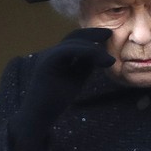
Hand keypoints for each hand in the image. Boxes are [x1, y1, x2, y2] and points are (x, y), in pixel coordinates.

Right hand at [8, 28, 114, 150]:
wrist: (39, 116)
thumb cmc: (56, 100)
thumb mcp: (77, 79)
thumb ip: (86, 65)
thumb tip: (99, 54)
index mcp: (58, 56)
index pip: (75, 40)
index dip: (91, 35)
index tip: (108, 35)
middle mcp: (52, 53)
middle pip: (74, 36)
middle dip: (93, 34)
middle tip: (110, 34)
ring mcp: (48, 56)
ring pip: (72, 43)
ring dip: (93, 48)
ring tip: (108, 59)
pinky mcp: (46, 63)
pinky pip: (67, 51)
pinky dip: (85, 51)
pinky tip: (98, 57)